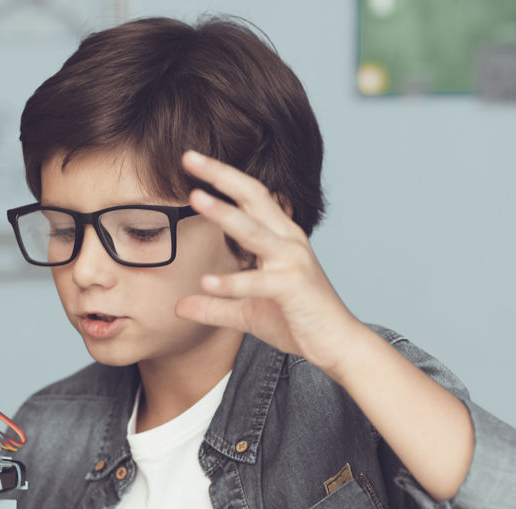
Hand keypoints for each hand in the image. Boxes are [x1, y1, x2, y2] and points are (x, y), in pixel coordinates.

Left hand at [175, 150, 367, 376]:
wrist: (337, 343)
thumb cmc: (297, 320)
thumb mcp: (247, 312)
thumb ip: (214, 306)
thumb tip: (178, 307)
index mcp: (279, 236)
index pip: (250, 196)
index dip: (223, 176)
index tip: (192, 159)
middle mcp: (288, 240)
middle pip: (253, 196)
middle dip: (221, 175)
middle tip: (190, 157)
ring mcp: (292, 261)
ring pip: (253, 230)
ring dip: (224, 213)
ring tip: (196, 198)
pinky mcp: (294, 287)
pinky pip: (259, 282)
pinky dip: (232, 282)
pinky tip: (206, 282)